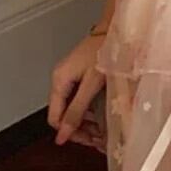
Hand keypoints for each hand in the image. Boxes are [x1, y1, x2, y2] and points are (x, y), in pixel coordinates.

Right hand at [48, 34, 106, 150]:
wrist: (115, 29)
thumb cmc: (104, 49)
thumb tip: (63, 134)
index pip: (55, 118)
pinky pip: (79, 98)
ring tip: (101, 130)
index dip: (68, 132)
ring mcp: (70, 76)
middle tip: (95, 139)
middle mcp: (61, 79)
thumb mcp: (91, 83)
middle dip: (78, 128)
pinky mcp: (80, 74)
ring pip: (71, 107)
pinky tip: (101, 115)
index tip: (86, 141)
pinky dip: (88, 109)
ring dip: (85, 121)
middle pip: (62, 114)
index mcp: (59, 81)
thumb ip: (77, 110)